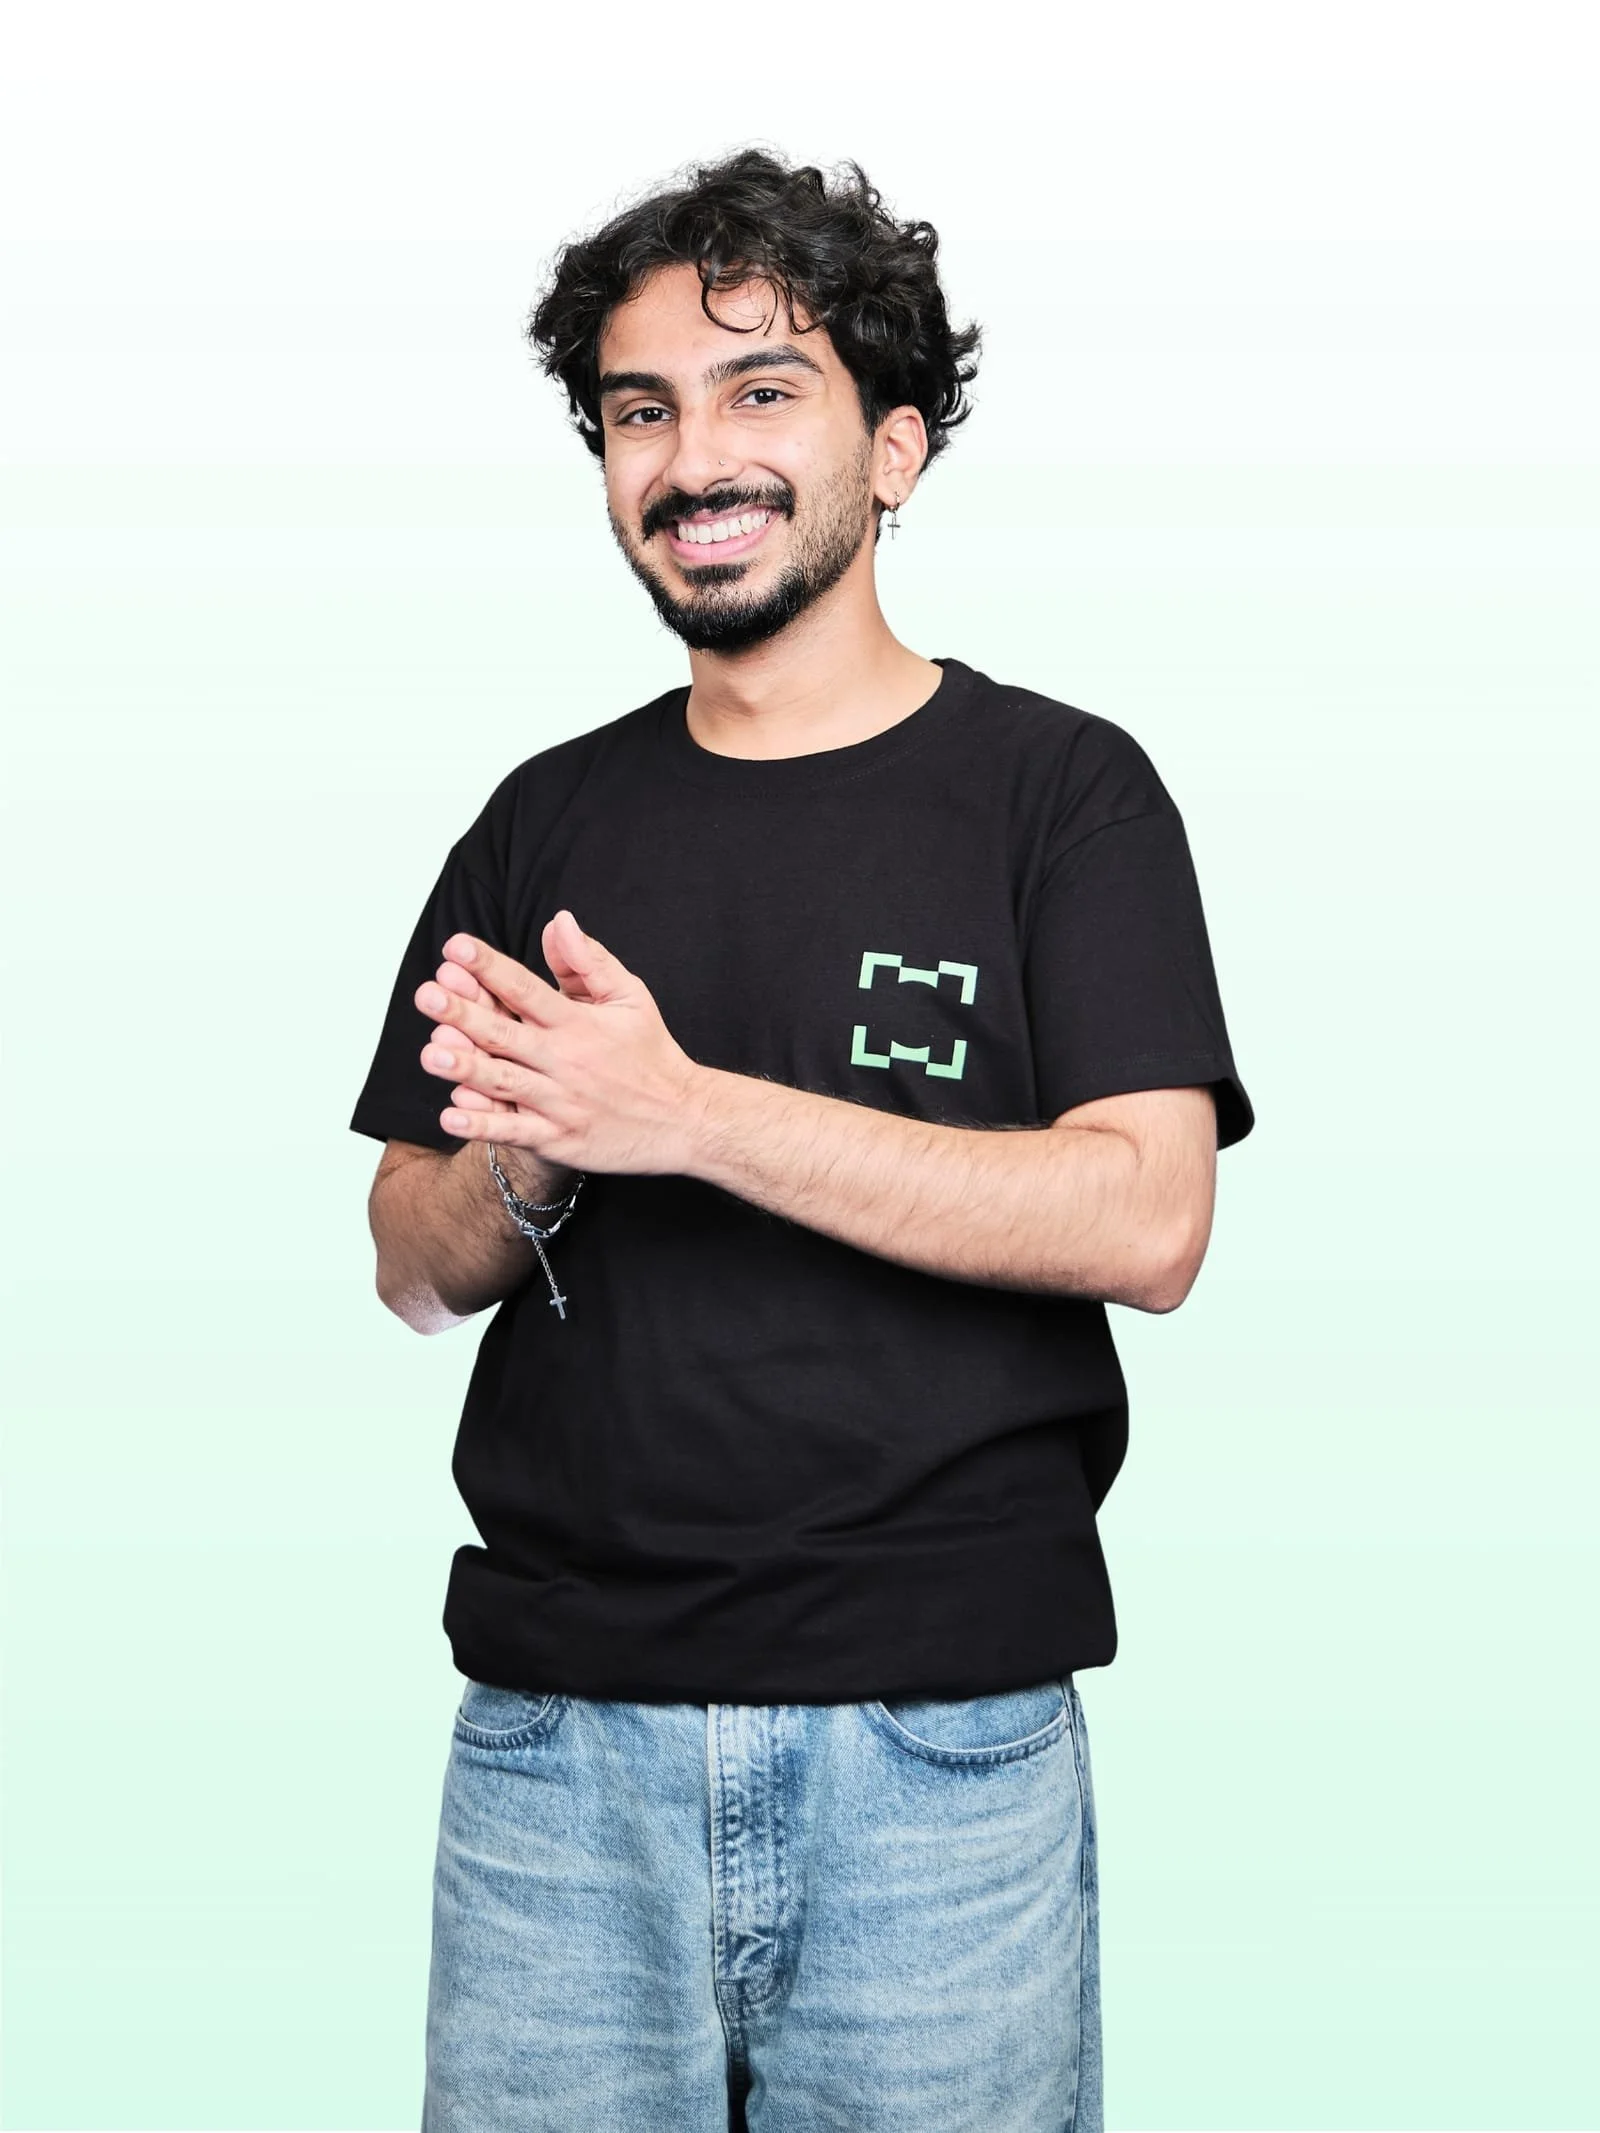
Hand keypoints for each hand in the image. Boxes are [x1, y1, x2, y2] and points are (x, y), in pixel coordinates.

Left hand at [414, 909, 710, 1175]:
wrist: (685, 1119)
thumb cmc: (651, 1054)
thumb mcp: (630, 997)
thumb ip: (588, 962)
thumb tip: (558, 922)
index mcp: (580, 1024)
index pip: (527, 989)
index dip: (490, 967)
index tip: (456, 947)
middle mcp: (567, 1061)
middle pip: (507, 1034)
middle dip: (465, 1014)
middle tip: (428, 994)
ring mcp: (561, 1102)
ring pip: (505, 1083)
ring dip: (467, 1068)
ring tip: (431, 1053)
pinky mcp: (559, 1139)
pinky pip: (515, 1132)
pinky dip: (483, 1125)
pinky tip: (451, 1113)